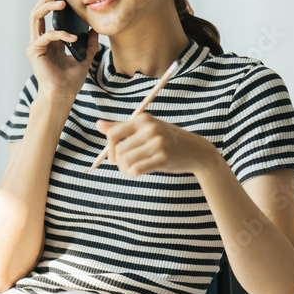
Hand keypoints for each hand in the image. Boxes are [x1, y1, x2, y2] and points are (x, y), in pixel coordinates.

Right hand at [27, 0, 99, 99]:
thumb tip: (95, 30)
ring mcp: (36, 45)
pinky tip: (72, 38)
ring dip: (47, 7)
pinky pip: (46, 36)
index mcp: (49, 41)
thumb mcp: (84, 58)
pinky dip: (60, 34)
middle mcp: (40, 40)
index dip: (53, 2)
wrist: (62, 95)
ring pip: (35, 17)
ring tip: (61, 3)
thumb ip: (88, 44)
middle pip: (37, 11)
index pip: (46, 15)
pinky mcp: (35, 52)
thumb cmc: (70, 81)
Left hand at [95, 113, 215, 177]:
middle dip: (118, 162)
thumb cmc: (166, 140)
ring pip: (127, 161)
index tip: (114, 157)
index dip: (109, 148)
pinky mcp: (163, 158)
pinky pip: (137, 169)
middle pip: (120, 150)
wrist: (195, 151)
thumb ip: (121, 128)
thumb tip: (98, 124)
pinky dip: (132, 174)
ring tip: (131, 170)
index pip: (113, 133)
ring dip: (125, 169)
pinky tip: (136, 173)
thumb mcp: (145, 130)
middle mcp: (150, 128)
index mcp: (143, 119)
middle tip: (124, 167)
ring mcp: (158, 143)